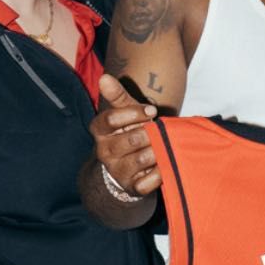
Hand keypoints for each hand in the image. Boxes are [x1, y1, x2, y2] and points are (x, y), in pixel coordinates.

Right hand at [93, 70, 161, 197]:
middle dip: (148, 133)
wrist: (132, 167)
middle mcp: (105, 152)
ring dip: (156, 151)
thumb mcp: (125, 112)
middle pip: (129, 140)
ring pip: (140, 160)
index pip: (109, 119)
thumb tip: (104, 77)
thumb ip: (117, 95)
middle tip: (158, 131)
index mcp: (99, 132)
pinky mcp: (132, 188)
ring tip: (163, 146)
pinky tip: (164, 165)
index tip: (151, 111)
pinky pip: (147, 183)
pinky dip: (159, 173)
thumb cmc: (130, 131)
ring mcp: (118, 171)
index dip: (133, 113)